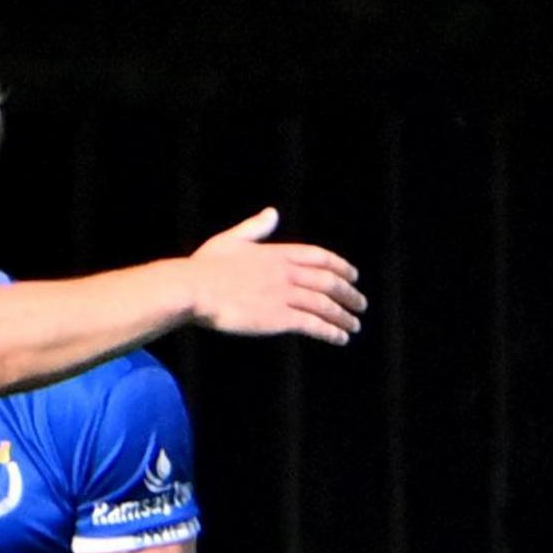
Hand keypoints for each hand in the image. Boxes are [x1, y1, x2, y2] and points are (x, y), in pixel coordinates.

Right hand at [186, 208, 366, 344]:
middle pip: (330, 283)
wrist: (193, 289)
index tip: (354, 276)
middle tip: (360, 305)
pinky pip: (314, 325)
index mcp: (278, 253)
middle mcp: (287, 273)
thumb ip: (255, 228)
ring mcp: (285, 295)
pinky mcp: (279, 318)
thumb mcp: (230, 240)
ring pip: (326, 306)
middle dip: (350, 294)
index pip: (321, 258)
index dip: (341, 267)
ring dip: (344, 317)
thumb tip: (272, 213)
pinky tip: (340, 339)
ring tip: (353, 327)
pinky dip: (330, 332)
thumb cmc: (204, 267)